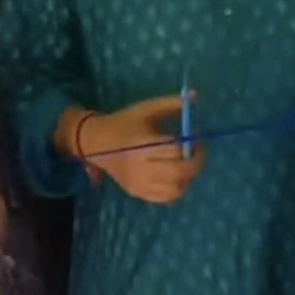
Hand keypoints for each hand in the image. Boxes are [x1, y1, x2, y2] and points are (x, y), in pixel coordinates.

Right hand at [81, 96, 204, 203]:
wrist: (96, 142)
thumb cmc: (124, 123)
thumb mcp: (146, 109)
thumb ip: (170, 104)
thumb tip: (194, 97)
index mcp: (141, 144)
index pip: (175, 150)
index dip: (192, 143)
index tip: (196, 135)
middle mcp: (139, 168)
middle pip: (178, 173)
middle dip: (196, 162)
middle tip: (198, 151)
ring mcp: (138, 184)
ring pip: (175, 189)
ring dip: (188, 176)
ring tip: (186, 163)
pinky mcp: (137, 193)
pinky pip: (165, 198)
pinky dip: (177, 188)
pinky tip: (177, 175)